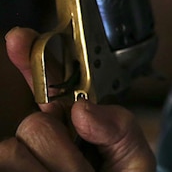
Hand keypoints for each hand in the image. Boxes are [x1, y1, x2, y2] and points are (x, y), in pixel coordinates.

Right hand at [0, 27, 155, 171]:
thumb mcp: (135, 157)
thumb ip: (119, 126)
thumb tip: (81, 109)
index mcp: (77, 126)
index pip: (48, 86)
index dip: (33, 58)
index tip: (20, 37)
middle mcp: (44, 142)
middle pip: (34, 123)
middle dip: (63, 148)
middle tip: (86, 171)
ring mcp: (23, 163)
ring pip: (16, 148)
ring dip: (55, 168)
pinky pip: (6, 164)